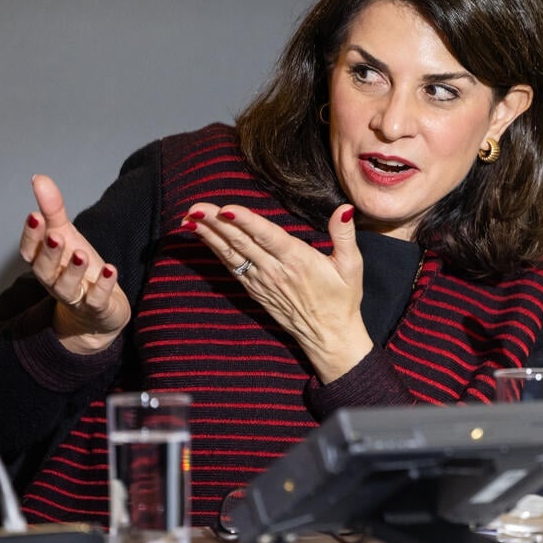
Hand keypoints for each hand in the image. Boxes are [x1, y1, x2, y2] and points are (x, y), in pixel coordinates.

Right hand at [19, 175, 129, 353]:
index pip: (30, 251)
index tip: (35, 215)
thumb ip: (53, 210)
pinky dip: (104, 285)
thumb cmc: (78, 268)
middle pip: (45, 270)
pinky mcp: (97, 307)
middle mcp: (55, 280)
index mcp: (45, 263)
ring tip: (81, 253)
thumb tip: (38, 178)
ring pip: (67, 287)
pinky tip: (111, 269)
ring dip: (74, 271)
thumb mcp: (68, 235)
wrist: (99, 309)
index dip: (31, 236)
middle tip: (55, 235)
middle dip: (49, 253)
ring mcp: (76, 296)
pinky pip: (98, 299)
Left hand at [183, 203, 372, 382]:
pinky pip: (232, 266)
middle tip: (196, 207)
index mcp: (297, 260)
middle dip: (217, 224)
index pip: (267, 236)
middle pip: (241, 242)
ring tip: (190, 218)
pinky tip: (203, 237)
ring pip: (231, 254)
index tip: (226, 209)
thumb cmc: (342, 299)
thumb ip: (345, 235)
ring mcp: (261, 281)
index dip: (246, 222)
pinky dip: (215, 250)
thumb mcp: (352, 266)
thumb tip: (345, 209)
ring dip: (210, 235)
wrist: (329, 335)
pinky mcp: (254, 289)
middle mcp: (275, 270)